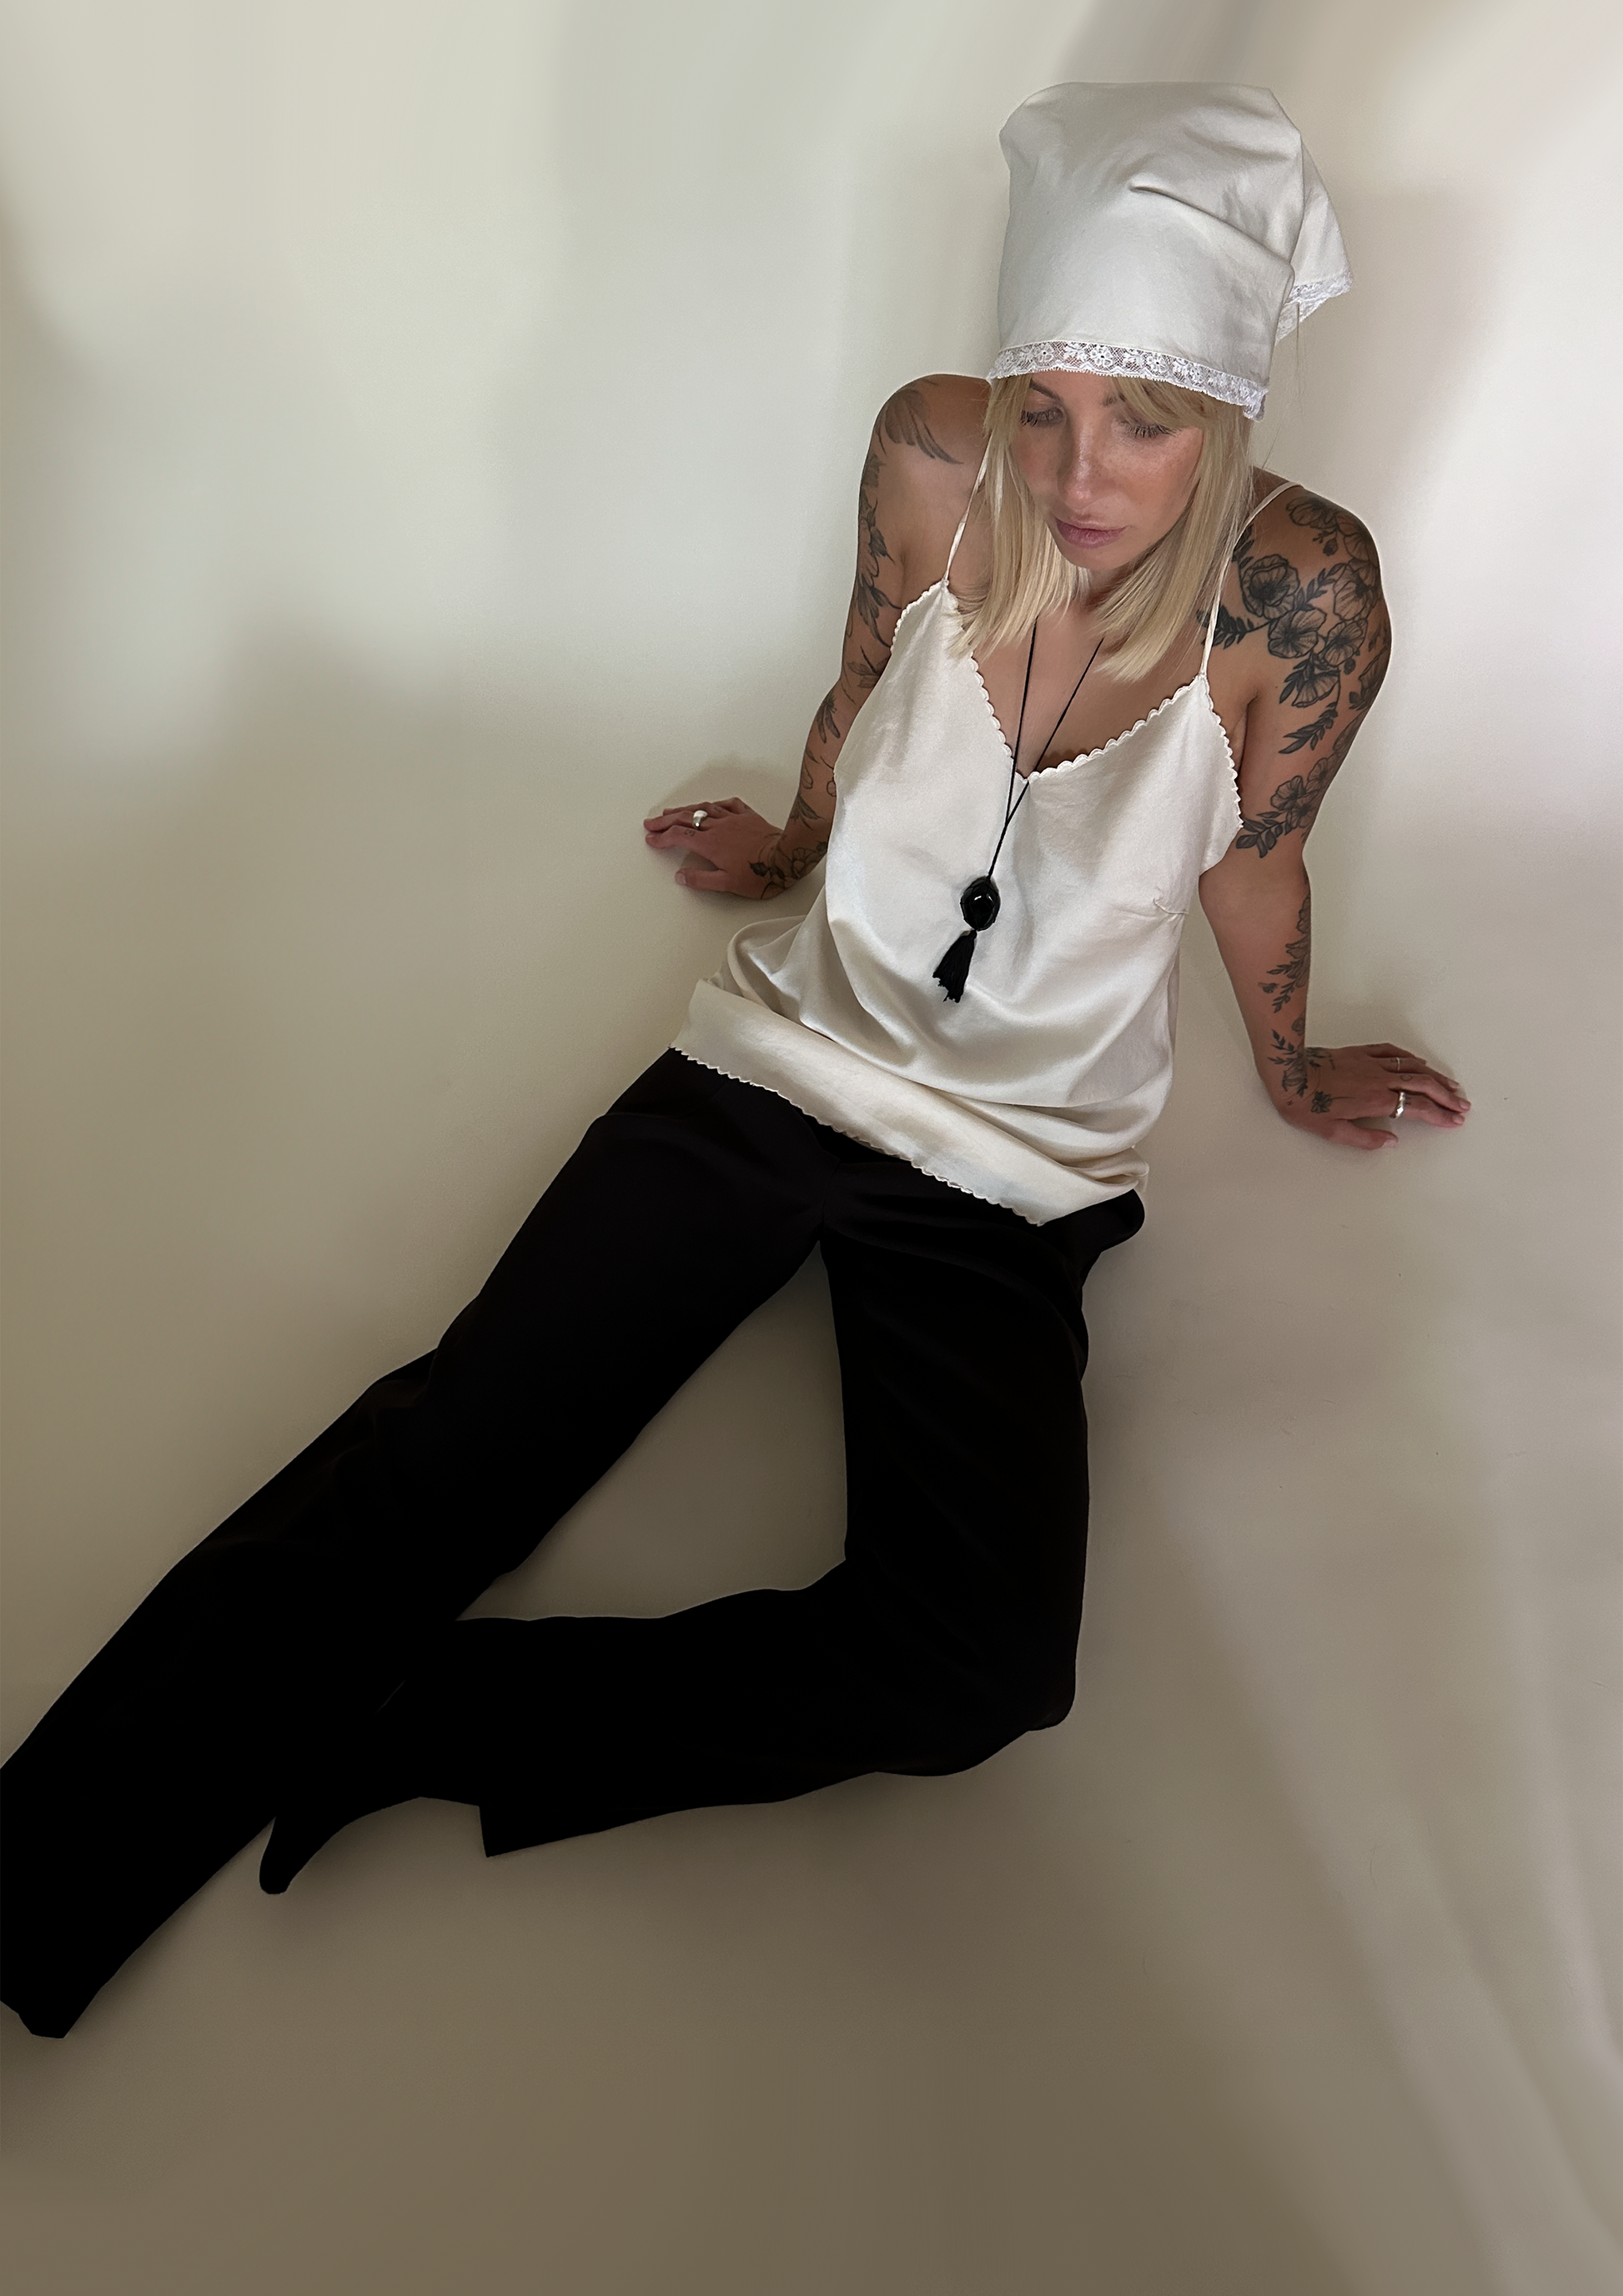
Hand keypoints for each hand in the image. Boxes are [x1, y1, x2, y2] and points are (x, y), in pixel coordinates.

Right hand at [642, 798, 782, 898]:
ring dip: (684, 809)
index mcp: (711, 844)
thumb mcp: (727, 884)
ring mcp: (733, 819)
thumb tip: (681, 876)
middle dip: (665, 821)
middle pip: (685, 819)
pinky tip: (710, 805)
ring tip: (672, 810)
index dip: (662, 837)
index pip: (679, 837)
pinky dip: (714, 804)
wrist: (785, 857)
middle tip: (652, 823)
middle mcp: (718, 828)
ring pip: (702, 809)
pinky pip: (727, 805)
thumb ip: (701, 879)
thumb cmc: (760, 873)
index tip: (652, 839)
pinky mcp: (747, 816)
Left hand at [1276, 1040, 1469, 1150]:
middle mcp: (1379, 1080)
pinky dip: (1411, 1058)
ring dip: (1435, 1077)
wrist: (1289, 1075)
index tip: (1454, 1120)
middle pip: (1423, 1086)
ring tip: (1452, 1086)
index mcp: (1376, 1101)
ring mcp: (1372, 1064)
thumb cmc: (1306, 1105)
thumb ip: (1365, 1138)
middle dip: (1446, 1097)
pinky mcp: (1361, 1053)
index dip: (1439, 1115)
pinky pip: (1393, 1052)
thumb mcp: (1333, 1132)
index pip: (1417, 1108)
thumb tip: (1391, 1141)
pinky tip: (1421, 1062)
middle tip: (1462, 1105)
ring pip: (1413, 1068)